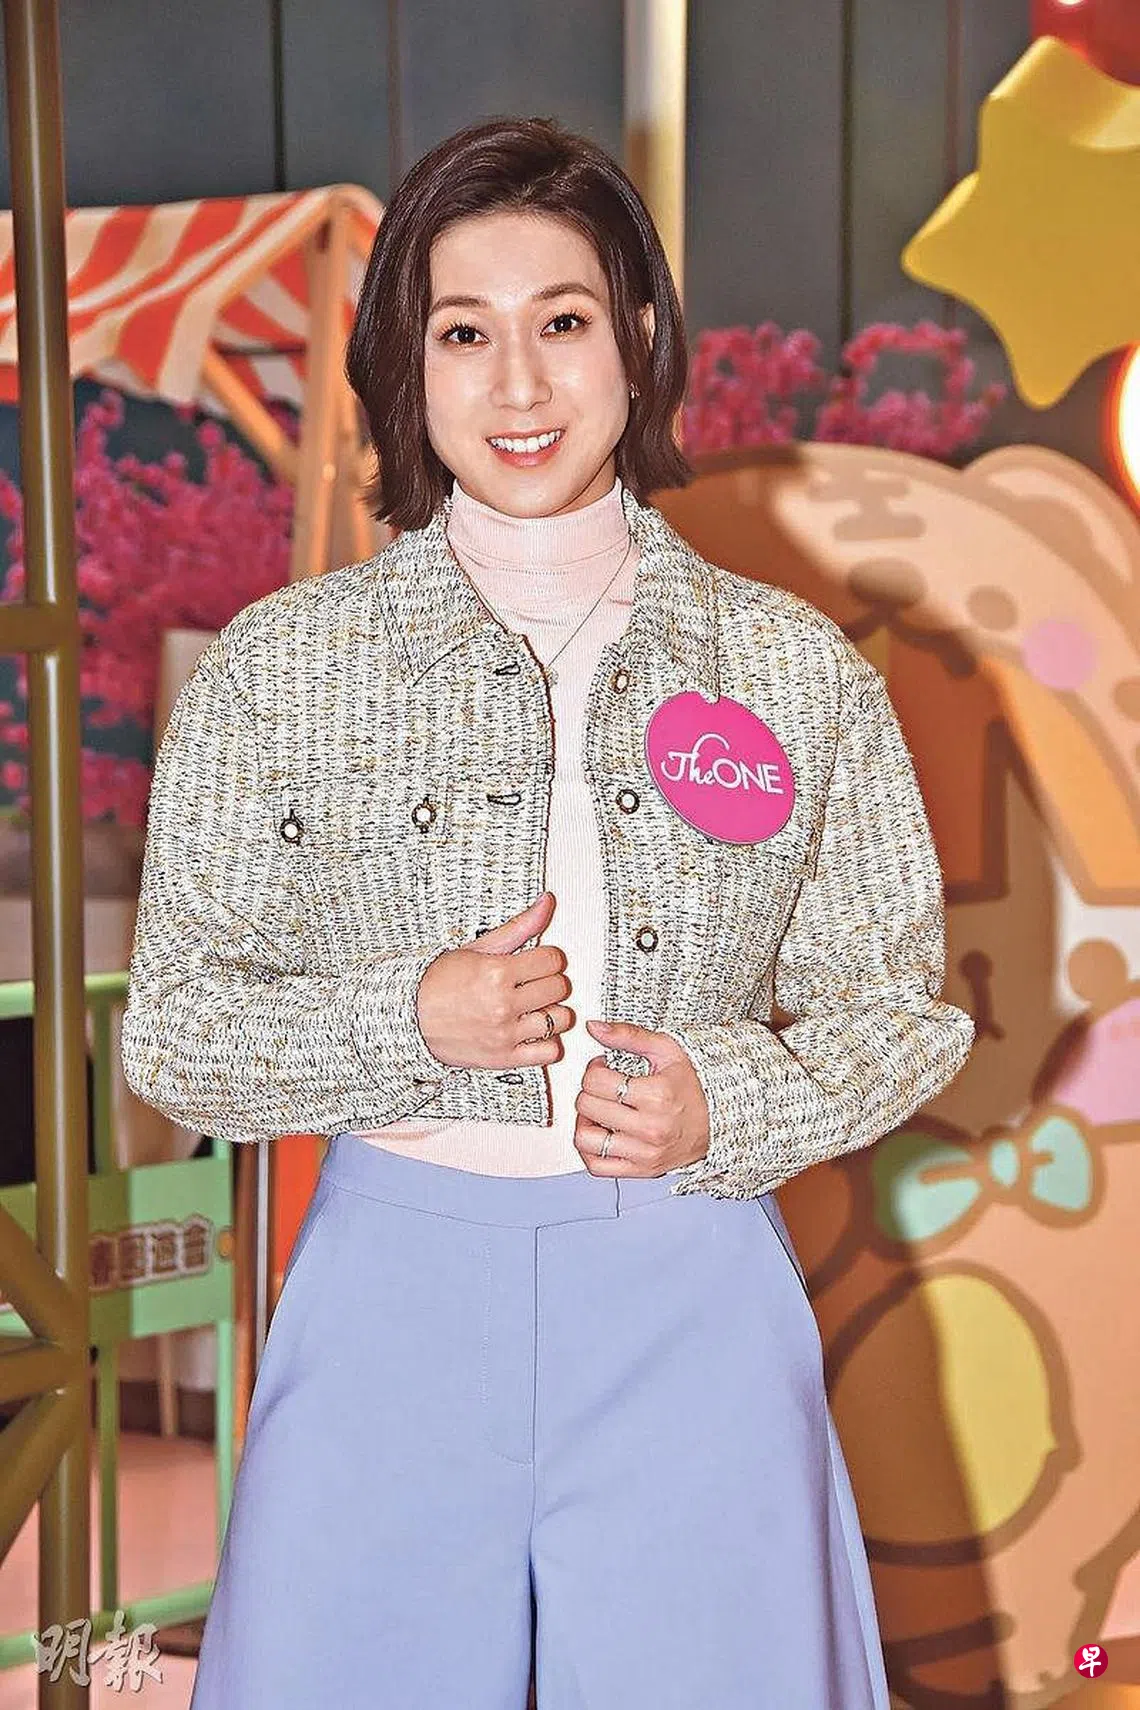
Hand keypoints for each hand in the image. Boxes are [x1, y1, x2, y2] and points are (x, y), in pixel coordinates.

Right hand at [416, 892, 574, 1069]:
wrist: (408, 1018)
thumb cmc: (438, 982)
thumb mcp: (477, 948)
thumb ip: (518, 927)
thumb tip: (547, 902)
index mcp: (497, 973)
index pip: (553, 960)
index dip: (547, 958)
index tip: (536, 962)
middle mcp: (503, 1005)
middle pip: (559, 988)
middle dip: (548, 981)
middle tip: (532, 983)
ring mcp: (505, 1034)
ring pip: (560, 1019)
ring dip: (551, 1011)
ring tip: (534, 1007)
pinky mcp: (504, 1058)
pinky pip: (549, 1052)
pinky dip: (547, 1043)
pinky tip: (532, 1031)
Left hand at [573, 1019, 709, 1176]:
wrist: (723, 1119)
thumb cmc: (696, 1083)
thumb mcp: (668, 1049)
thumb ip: (628, 1036)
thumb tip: (594, 1027)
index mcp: (657, 1095)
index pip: (595, 1081)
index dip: (594, 1069)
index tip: (606, 1068)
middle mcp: (651, 1128)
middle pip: (587, 1106)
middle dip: (590, 1091)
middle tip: (605, 1087)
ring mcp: (646, 1153)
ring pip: (585, 1139)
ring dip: (586, 1122)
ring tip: (600, 1111)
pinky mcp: (642, 1170)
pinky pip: (597, 1166)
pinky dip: (590, 1150)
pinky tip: (601, 1133)